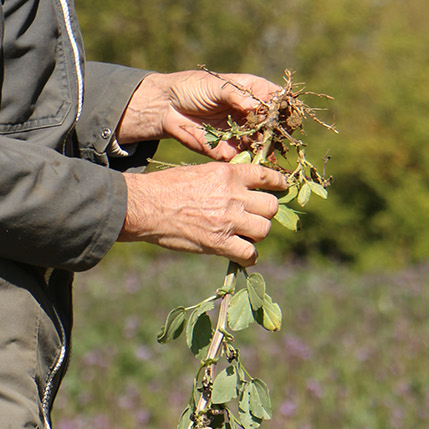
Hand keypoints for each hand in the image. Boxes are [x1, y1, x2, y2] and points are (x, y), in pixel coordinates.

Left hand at [117, 70, 280, 158]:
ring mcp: (241, 132)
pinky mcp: (228, 148)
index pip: (275, 99)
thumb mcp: (214, 86)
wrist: (165, 107)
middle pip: (272, 125)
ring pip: (261, 143)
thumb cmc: (191, 88)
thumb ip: (235, 95)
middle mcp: (250, 114)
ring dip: (265, 149)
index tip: (285, 113)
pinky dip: (249, 161)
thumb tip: (255, 107)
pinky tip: (252, 162)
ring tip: (265, 151)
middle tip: (275, 136)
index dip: (282, 106)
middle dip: (275, 131)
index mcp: (251, 92)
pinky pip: (243, 157)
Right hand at [119, 161, 283, 264]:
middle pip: (270, 206)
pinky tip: (240, 254)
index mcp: (227, 173)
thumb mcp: (198, 172)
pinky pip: (249, 253)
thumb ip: (223, 179)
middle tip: (253, 217)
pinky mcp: (220, 243)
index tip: (282, 188)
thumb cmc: (165, 187)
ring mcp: (228, 220)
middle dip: (265, 212)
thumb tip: (241, 189)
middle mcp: (233, 195)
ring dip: (256, 234)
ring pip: (264, 230)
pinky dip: (248, 256)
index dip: (278, 184)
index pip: (266, 176)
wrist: (145, 206)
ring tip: (244, 235)